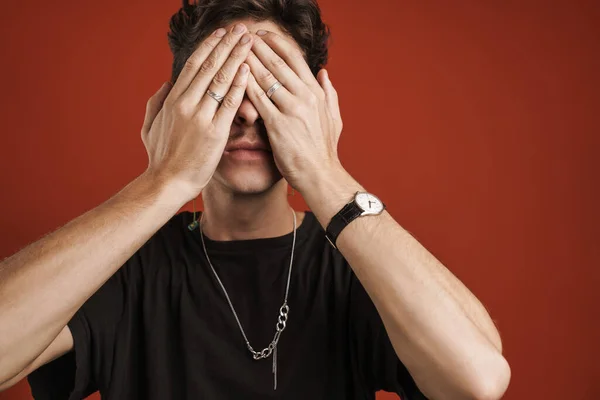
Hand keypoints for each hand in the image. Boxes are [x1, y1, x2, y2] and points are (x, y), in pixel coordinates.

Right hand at [141, 24, 253, 202]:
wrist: (166, 183)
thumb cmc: (160, 158)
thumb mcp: (150, 127)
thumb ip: (156, 103)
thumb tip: (166, 85)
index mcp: (172, 100)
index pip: (194, 65)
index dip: (209, 46)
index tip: (221, 33)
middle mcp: (186, 103)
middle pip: (210, 66)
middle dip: (227, 44)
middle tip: (241, 29)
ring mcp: (200, 117)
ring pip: (221, 79)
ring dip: (236, 57)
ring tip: (249, 41)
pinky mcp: (215, 132)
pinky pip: (230, 103)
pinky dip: (240, 85)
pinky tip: (248, 70)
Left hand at [244, 31, 342, 193]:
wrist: (320, 175)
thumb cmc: (324, 150)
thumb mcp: (334, 117)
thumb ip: (329, 93)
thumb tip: (324, 72)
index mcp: (316, 92)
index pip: (295, 58)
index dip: (276, 43)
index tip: (262, 35)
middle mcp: (305, 96)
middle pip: (277, 62)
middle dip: (257, 46)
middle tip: (242, 36)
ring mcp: (291, 109)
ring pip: (265, 77)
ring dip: (248, 61)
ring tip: (234, 50)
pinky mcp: (278, 125)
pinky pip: (258, 99)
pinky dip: (246, 85)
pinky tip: (234, 77)